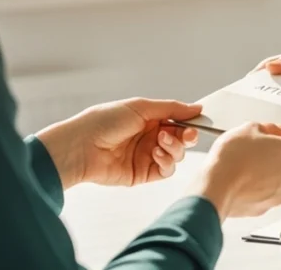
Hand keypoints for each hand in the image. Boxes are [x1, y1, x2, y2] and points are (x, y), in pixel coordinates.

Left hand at [38, 98, 200, 188]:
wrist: (82, 146)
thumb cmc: (104, 121)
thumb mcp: (140, 107)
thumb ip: (170, 108)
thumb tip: (197, 108)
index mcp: (148, 118)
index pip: (177, 120)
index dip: (189, 121)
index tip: (198, 121)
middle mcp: (149, 137)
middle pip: (180, 139)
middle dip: (186, 136)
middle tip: (187, 134)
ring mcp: (146, 156)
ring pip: (176, 155)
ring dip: (175, 148)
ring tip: (161, 140)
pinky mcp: (142, 174)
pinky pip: (166, 170)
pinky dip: (167, 162)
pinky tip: (157, 153)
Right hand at [188, 122, 280, 221]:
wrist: (216, 187)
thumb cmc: (234, 157)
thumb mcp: (250, 127)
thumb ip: (270, 128)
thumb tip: (276, 132)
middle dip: (279, 156)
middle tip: (258, 148)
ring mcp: (280, 195)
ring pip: (280, 180)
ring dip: (268, 173)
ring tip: (245, 165)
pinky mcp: (265, 208)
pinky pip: (266, 194)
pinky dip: (257, 188)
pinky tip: (240, 179)